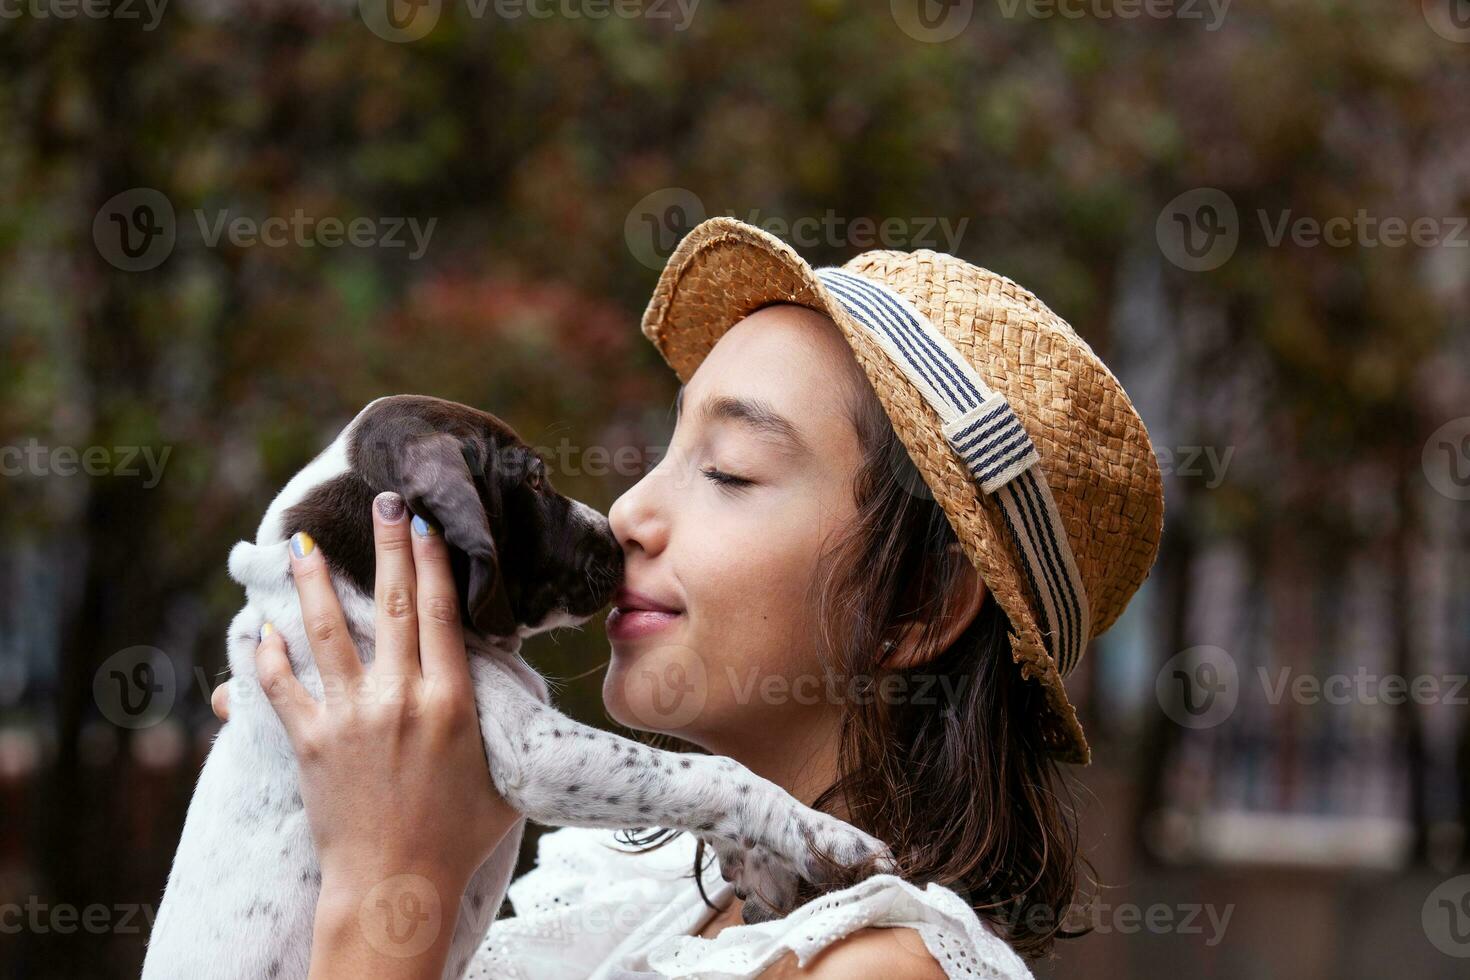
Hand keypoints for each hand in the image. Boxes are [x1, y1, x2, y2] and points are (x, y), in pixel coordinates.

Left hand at [231, 490, 521, 977]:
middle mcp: (401, 698)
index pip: (444, 613)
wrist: (396, 887)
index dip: (434, 562)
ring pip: (327, 632)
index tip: (426, 525)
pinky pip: (281, 686)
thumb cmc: (458, 838)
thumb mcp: (505, 776)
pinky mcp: (310, 743)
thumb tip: (517, 686)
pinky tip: (263, 629)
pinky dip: (269, 655)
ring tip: (302, 547)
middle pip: (395, 604)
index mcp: (451, 702)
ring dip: (313, 584)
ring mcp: (350, 718)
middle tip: (383, 501)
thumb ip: (507, 726)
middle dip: (388, 547)